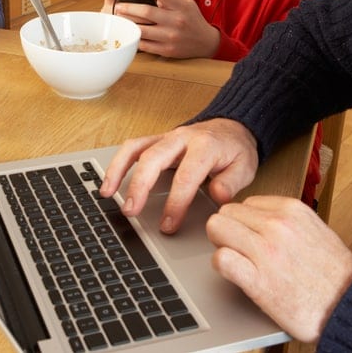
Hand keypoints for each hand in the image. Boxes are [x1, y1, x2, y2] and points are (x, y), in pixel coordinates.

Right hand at [99, 118, 258, 232]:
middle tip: (131, 211)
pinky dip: (117, 164)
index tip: (168, 224)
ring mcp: (166, 137)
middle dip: (139, 186)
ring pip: (136, 149)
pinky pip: (132, 148)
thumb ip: (231, 183)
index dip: (175, 202)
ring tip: (107, 193)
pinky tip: (109, 182)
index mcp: (205, 146)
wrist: (232, 128)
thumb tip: (217, 197)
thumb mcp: (245, 167)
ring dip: (119, 171)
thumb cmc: (235, 150)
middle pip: (153, 158)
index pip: (186, 176)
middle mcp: (181, 138)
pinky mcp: (156, 140)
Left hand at [112, 0, 219, 57]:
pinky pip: (145, 45)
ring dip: (128, 23)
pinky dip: (135, 38)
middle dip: (129, 8)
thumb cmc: (192, 18)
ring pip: (142, 30)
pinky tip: (128, 32)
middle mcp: (175, 21)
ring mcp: (170, 37)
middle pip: (147, 12)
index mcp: (180, 7)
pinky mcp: (166, 50)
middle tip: (118, 6)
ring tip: (120, 19)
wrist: (205, 42)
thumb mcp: (186, 1)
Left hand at [206, 195, 351, 341]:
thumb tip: (258, 217)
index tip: (250, 236)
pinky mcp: (258, 279)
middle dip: (228, 231)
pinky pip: (221, 259)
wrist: (351, 307)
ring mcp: (266, 250)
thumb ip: (285, 220)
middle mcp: (277, 225)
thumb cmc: (335, 275)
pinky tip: (236, 274)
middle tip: (240, 249)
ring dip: (222, 245)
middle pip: (226, 212)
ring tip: (239, 261)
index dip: (244, 221)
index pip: (246, 202)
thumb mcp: (314, 229)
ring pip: (216, 228)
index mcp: (292, 210)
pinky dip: (222, 266)